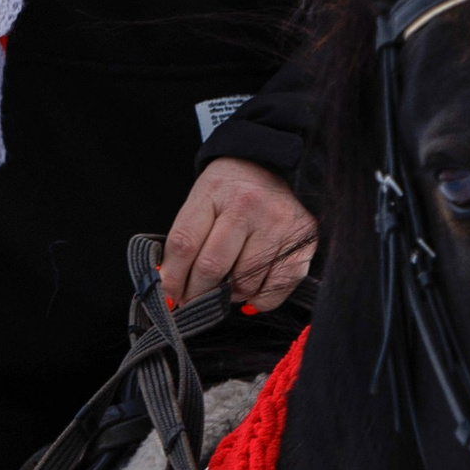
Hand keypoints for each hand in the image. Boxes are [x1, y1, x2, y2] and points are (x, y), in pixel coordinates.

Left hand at [160, 157, 317, 313]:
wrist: (276, 166)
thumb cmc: (231, 189)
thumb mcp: (203, 199)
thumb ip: (186, 239)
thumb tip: (171, 286)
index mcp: (214, 192)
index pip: (185, 243)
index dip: (172, 278)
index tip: (167, 299)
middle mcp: (247, 206)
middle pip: (212, 266)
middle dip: (196, 294)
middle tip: (192, 304)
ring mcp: (277, 224)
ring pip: (244, 282)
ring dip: (229, 296)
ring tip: (224, 290)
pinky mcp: (303, 241)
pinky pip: (277, 287)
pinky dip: (260, 300)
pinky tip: (250, 295)